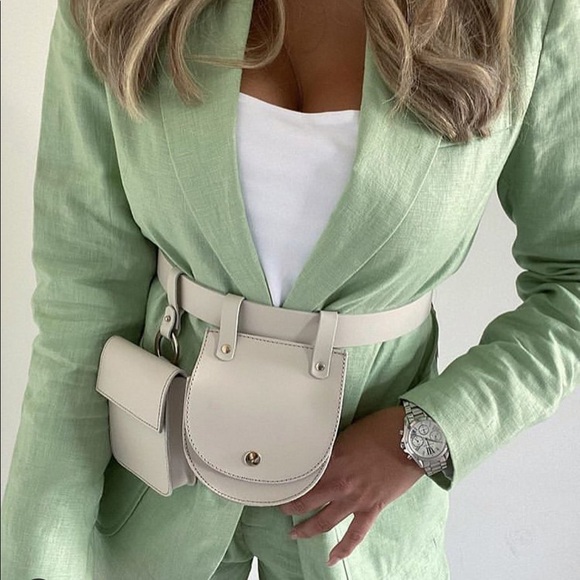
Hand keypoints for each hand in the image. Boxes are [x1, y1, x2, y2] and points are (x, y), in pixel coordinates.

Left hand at [278, 405, 424, 565]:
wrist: (411, 440)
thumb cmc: (382, 429)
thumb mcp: (348, 433)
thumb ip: (333, 449)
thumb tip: (324, 456)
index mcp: (333, 461)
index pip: (303, 478)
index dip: (289, 484)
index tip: (280, 486)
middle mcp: (340, 483)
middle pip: (307, 502)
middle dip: (291, 508)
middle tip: (282, 509)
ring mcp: (355, 499)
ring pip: (324, 521)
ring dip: (307, 530)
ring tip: (295, 534)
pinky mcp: (372, 508)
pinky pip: (355, 534)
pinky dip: (344, 548)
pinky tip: (333, 558)